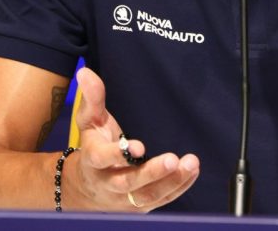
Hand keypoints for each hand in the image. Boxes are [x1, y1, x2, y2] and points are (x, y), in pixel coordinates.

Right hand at [64, 67, 199, 211]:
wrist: (86, 188)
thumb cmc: (92, 146)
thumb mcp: (89, 122)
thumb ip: (92, 98)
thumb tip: (85, 72)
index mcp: (93, 160)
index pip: (102, 159)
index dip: (119, 154)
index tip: (138, 147)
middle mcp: (108, 183)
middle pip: (128, 183)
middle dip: (151, 172)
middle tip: (172, 159)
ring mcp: (124, 198)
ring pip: (147, 195)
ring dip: (171, 181)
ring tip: (191, 164)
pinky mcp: (139, 206)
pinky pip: (160, 200)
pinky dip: (178, 187)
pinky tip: (191, 172)